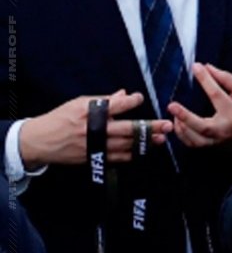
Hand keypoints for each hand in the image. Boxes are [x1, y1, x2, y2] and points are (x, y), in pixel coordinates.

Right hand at [18, 90, 170, 167]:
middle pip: (128, 128)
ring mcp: (96, 146)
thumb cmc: (60, 119)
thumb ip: (103, 100)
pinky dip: (132, 153)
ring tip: (161, 139)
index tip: (140, 98)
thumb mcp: (78, 104)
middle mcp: (95, 129)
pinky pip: (119, 157)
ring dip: (146, 143)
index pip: (115, 105)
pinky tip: (142, 150)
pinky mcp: (96, 158)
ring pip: (127, 145)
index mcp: (89, 112)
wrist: (42, 141)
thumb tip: (124, 94)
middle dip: (150, 127)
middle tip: (167, 125)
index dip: (131, 101)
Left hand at [168, 62, 231, 149]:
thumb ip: (226, 79)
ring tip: (175, 111)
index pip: (218, 97)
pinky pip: (193, 145)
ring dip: (182, 126)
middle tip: (172, 105)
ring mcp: (218, 141)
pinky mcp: (212, 146)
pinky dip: (182, 134)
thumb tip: (206, 68)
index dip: (206, 81)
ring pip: (196, 140)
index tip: (196, 67)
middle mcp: (225, 130)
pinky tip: (178, 123)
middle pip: (204, 127)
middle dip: (186, 117)